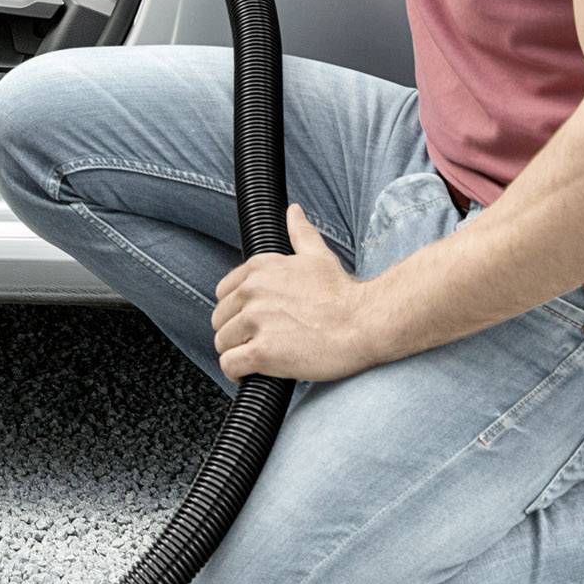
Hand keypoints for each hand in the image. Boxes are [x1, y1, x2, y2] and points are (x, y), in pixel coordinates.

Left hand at [211, 204, 390, 383]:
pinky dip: (237, 372)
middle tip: (260, 341)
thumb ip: (300, 232)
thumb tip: (293, 211)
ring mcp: (256, 322)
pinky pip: (230, 365)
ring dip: (237, 353)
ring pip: (222, 343)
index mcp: (259, 268)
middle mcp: (252, 291)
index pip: (223, 293)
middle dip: (235, 333)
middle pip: (220, 320)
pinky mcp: (262, 352)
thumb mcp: (318, 255)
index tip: (254, 320)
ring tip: (260, 357)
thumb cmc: (343, 294)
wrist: (364, 323)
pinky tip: (252, 373)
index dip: (237, 310)